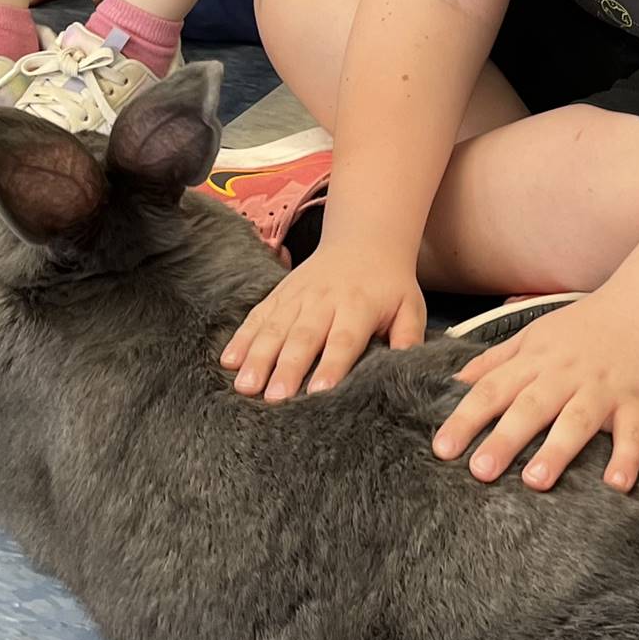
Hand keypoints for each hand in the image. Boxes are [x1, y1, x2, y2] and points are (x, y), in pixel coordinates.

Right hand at [219, 245, 426, 400]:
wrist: (364, 241)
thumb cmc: (389, 285)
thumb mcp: (410, 307)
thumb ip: (408, 338)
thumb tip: (408, 371)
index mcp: (359, 306)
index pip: (344, 339)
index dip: (332, 365)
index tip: (319, 393)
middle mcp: (324, 300)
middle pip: (303, 336)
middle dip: (287, 367)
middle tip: (273, 398)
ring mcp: (298, 296)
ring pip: (275, 327)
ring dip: (258, 356)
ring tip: (245, 386)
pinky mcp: (280, 294)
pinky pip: (258, 315)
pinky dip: (242, 337)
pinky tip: (228, 361)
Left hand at [432, 295, 638, 491]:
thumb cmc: (585, 327)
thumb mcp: (534, 334)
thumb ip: (495, 361)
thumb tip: (454, 383)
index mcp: (536, 359)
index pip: (493, 389)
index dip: (466, 418)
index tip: (443, 448)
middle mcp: (565, 375)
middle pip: (530, 407)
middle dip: (504, 438)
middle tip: (479, 471)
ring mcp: (603, 389)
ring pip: (577, 420)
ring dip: (557, 450)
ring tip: (535, 480)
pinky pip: (634, 434)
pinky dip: (627, 459)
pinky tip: (616, 485)